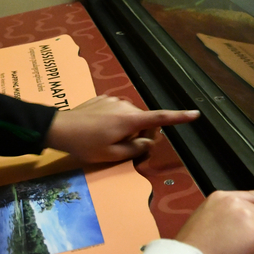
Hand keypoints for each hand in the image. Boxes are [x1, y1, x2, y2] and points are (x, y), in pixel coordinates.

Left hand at [44, 95, 200, 162]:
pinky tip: (97, 130)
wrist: (58, 127)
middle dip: (138, 135)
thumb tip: (148, 143)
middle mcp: (125, 105)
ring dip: (125, 129)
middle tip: (120, 148)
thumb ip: (134, 150)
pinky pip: (116, 111)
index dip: (178, 117)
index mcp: (130, 119)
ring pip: (129, 117)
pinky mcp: (102, 98)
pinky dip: (113, 122)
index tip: (195, 114)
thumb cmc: (85, 144)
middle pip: (143, 122)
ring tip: (105, 140)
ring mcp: (112, 100)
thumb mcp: (111, 155)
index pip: (160, 118)